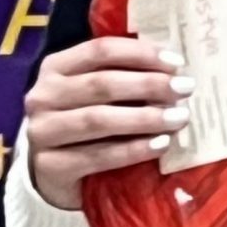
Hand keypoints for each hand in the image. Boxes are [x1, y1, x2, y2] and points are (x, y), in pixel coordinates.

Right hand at [25, 37, 191, 210]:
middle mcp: (42, 96)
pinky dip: (133, 150)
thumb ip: (119, 77)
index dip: (140, 54)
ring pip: (99, 120)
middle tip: (184, 90)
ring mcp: (42, 132)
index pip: (100, 51)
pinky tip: (159, 145)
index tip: (176, 62)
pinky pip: (99, 156)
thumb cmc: (81, 126)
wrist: (51, 175)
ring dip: (145, 118)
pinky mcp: (50, 166)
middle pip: (101, 85)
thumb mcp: (90, 95)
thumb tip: (173, 69)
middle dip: (149, 85)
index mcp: (54, 68)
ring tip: (178, 119)